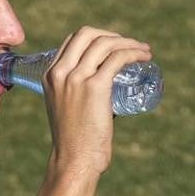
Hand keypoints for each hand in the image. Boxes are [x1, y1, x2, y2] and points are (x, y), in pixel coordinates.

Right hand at [41, 26, 152, 177]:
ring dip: (129, 43)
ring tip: (144, 52)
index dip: (97, 37)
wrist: (74, 160)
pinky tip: (144, 57)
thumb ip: (77, 93)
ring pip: (105, 44)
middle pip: (87, 34)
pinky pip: (117, 58)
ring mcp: (76, 78)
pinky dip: (134, 53)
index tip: (115, 45)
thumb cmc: (75, 140)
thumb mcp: (66, 107)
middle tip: (130, 46)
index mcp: (50, 75)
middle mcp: (60, 72)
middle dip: (112, 35)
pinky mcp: (95, 87)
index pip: (73, 40)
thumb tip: (104, 87)